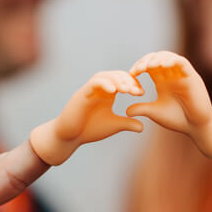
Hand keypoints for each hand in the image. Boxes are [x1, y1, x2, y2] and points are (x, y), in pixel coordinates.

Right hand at [29, 71, 144, 164]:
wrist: (69, 136)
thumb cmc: (89, 129)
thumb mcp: (113, 125)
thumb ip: (127, 124)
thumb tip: (143, 127)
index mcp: (107, 93)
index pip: (122, 81)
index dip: (133, 84)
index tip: (141, 93)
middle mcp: (99, 88)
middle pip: (115, 75)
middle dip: (127, 80)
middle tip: (136, 91)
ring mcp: (89, 90)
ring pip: (104, 76)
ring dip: (116, 80)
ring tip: (126, 89)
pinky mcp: (82, 94)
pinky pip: (93, 83)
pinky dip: (103, 84)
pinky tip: (113, 91)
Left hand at [126, 51, 211, 156]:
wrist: (196, 126)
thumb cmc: (178, 119)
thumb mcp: (155, 113)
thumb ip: (142, 109)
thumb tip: (126, 111)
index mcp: (162, 81)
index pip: (149, 66)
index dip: (139, 66)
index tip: (131, 74)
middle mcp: (172, 74)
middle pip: (157, 58)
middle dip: (146, 61)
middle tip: (138, 69)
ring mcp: (182, 74)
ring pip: (169, 57)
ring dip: (158, 59)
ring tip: (149, 65)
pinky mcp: (192, 76)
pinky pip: (182, 63)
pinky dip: (172, 61)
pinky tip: (163, 65)